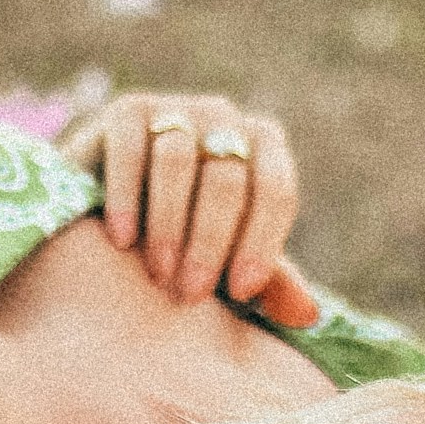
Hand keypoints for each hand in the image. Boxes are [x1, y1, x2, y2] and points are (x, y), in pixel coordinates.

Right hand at [63, 88, 317, 321]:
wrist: (115, 202)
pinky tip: (121, 240)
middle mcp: (225, 118)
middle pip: (226, 179)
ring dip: (168, 224)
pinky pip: (129, 150)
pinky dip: (126, 197)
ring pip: (177, 161)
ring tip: (158, 274)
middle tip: (190, 294)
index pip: (275, 190)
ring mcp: (175, 109)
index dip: (260, 243)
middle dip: (209, 242)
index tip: (240, 293)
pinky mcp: (127, 111)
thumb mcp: (229, 258)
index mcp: (264, 146)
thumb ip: (268, 282)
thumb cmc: (189, 233)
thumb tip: (308, 315)